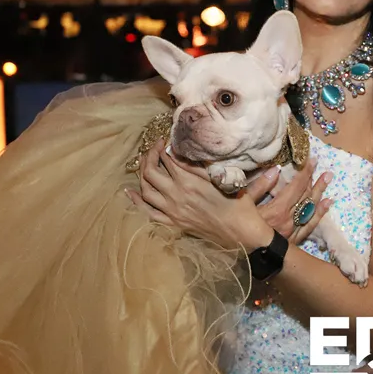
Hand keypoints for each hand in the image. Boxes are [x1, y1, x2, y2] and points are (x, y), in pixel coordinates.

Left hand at [128, 141, 270, 250]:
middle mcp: (176, 196)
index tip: (165, 141)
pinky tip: (131, 191)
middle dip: (148, 157)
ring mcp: (172, 211)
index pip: (166, 159)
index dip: (162, 147)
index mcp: (189, 182)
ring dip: (142, 175)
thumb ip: (197, 165)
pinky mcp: (173, 223)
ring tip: (145, 164)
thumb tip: (179, 153)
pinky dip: (137, 201)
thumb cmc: (236, 203)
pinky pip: (148, 212)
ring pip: (145, 191)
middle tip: (154, 149)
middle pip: (150, 172)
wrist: (241, 232)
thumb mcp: (221, 178)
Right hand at [245, 160, 333, 244]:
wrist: (242, 257)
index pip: (296, 187)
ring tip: (328, 179)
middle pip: (306, 197)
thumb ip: (259, 187)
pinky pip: (310, 226)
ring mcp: (293, 232)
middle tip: (326, 170)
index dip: (305, 173)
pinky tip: (327, 203)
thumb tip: (275, 170)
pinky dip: (320, 213)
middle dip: (315, 181)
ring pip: (311, 209)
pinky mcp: (293, 242)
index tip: (312, 161)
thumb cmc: (237, 230)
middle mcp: (289, 220)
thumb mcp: (242, 205)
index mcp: (278, 209)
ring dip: (320, 193)